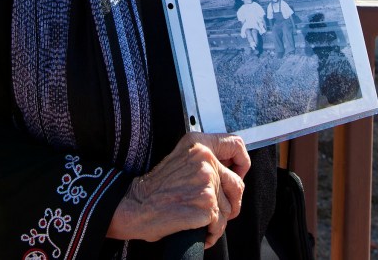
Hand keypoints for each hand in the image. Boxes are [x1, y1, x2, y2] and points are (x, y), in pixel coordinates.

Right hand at [107, 133, 249, 247]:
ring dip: (218, 220)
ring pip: (229, 208)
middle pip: (237, 184)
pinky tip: (198, 231)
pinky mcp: (206, 204)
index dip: (242, 162)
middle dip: (231, 202)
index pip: (236, 144)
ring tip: (199, 220)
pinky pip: (220, 223)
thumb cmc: (156, 188)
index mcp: (198, 144)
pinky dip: (211, 232)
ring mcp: (206, 182)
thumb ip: (205, 158)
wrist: (134, 206)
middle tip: (217, 210)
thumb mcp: (181, 159)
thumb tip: (233, 167)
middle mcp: (204, 159)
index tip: (237, 174)